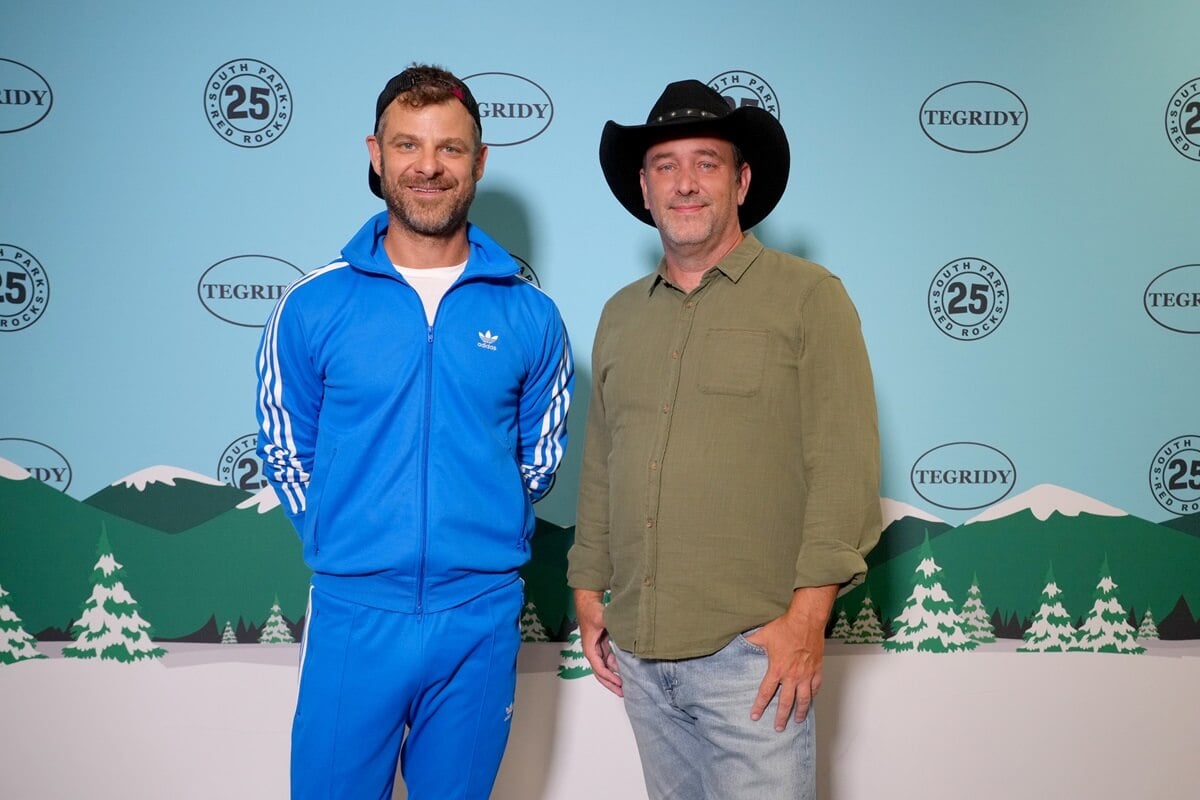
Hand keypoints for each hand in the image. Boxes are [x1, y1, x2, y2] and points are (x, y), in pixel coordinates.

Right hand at [573, 589, 622, 695]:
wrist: (587, 601)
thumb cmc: (590, 610)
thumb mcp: (601, 618)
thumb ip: (610, 624)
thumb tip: (622, 629)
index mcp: (590, 648)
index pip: (599, 667)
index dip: (609, 677)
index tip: (619, 683)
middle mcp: (593, 650)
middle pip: (601, 673)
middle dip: (611, 683)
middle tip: (622, 692)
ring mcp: (598, 648)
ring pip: (605, 667)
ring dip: (614, 676)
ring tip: (625, 685)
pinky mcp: (603, 644)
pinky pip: (609, 659)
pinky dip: (615, 666)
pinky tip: (625, 670)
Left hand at [744, 585, 836, 730]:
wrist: (806, 620)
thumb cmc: (785, 627)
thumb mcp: (763, 635)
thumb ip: (750, 642)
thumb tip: (737, 642)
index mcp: (777, 669)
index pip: (765, 692)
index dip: (759, 706)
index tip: (755, 716)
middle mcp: (792, 676)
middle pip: (786, 702)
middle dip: (781, 716)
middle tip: (778, 728)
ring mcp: (806, 674)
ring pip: (804, 699)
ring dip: (800, 711)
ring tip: (798, 721)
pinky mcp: (816, 670)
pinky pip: (815, 687)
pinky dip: (813, 695)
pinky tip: (811, 700)